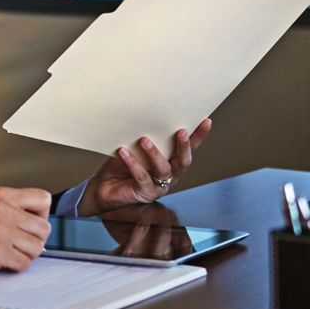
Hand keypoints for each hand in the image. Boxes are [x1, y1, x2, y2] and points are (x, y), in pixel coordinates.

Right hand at [0, 187, 50, 273]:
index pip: (43, 199)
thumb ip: (9, 208)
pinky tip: (2, 261)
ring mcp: (1, 230)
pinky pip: (24, 264)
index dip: (41, 215)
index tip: (31, 224)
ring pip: (37, 248)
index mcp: (1, 195)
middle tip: (20, 244)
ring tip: (10, 253)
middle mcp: (3, 210)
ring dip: (27, 255)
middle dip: (36, 240)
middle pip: (44, 228)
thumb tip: (34, 221)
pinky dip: (16, 267)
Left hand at [78, 118, 211, 215]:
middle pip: (183, 161)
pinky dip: (133, 163)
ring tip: (144, 140)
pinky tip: (123, 152)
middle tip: (181, 131)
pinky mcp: (145, 193)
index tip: (206, 120)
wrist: (103, 187)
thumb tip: (143, 115)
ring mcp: (159, 186)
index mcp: (171, 161)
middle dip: (184, 146)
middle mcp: (170, 175)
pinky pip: (141, 177)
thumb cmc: (120, 165)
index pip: (188, 148)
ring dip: (154, 153)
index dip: (199, 136)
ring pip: (164, 169)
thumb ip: (143, 136)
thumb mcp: (133, 147)